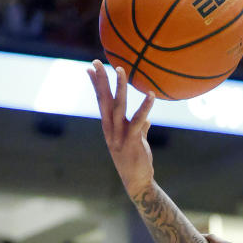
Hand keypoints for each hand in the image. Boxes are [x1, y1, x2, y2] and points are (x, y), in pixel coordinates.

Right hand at [86, 61, 155, 199]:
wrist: (137, 181)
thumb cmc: (136, 161)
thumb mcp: (136, 142)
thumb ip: (140, 129)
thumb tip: (146, 120)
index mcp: (110, 126)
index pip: (101, 101)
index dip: (97, 85)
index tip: (91, 68)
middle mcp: (111, 128)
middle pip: (104, 100)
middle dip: (100, 80)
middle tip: (96, 61)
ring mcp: (119, 135)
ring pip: (118, 106)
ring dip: (119, 87)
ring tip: (120, 70)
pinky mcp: (132, 141)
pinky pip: (138, 121)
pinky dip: (145, 106)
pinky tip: (151, 94)